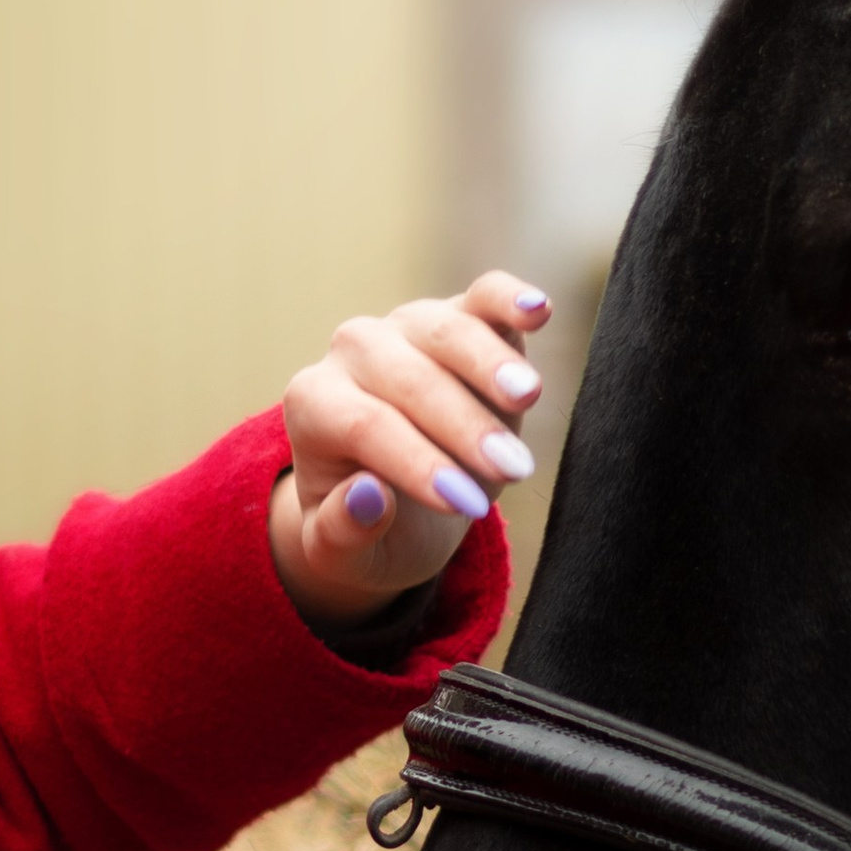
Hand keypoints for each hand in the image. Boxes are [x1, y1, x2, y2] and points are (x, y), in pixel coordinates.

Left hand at [270, 270, 552, 626]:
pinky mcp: (459, 312)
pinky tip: (538, 308)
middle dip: (464, 426)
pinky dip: (509, 299)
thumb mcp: (346, 554)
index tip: (467, 504)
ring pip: (446, 330)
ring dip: (491, 366)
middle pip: (409, 379)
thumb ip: (343, 533)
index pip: (364, 426)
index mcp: (312, 404)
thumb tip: (367, 497)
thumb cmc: (373, 527)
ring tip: (528, 399)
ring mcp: (407, 325)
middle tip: (513, 471)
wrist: (405, 500)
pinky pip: (483, 296)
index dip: (417, 463)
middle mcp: (353, 352)